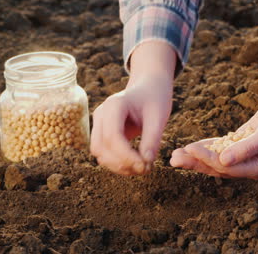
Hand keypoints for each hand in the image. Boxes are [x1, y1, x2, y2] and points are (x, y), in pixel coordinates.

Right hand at [90, 41, 175, 175]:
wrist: (149, 88)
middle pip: (101, 147)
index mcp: (114, 105)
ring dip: (117, 166)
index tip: (145, 166)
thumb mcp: (159, 117)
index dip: (126, 156)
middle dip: (121, 163)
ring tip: (141, 168)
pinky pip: (103, 152)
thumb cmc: (155, 99)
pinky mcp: (101, 132)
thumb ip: (152, 140)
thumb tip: (146, 163)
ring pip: (98, 153)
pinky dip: (116, 163)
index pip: (112, 136)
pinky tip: (135, 164)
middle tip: (145, 169)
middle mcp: (101, 113)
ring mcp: (98, 123)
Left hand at [170, 96, 257, 179]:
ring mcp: (243, 155)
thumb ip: (246, 149)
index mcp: (256, 169)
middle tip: (173, 158)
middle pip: (216, 166)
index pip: (225, 167)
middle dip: (194, 162)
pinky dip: (206, 146)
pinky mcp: (240, 143)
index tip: (190, 148)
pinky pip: (219, 147)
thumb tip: (223, 161)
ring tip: (176, 154)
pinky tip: (192, 145)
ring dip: (196, 155)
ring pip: (215, 157)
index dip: (206, 158)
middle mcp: (248, 166)